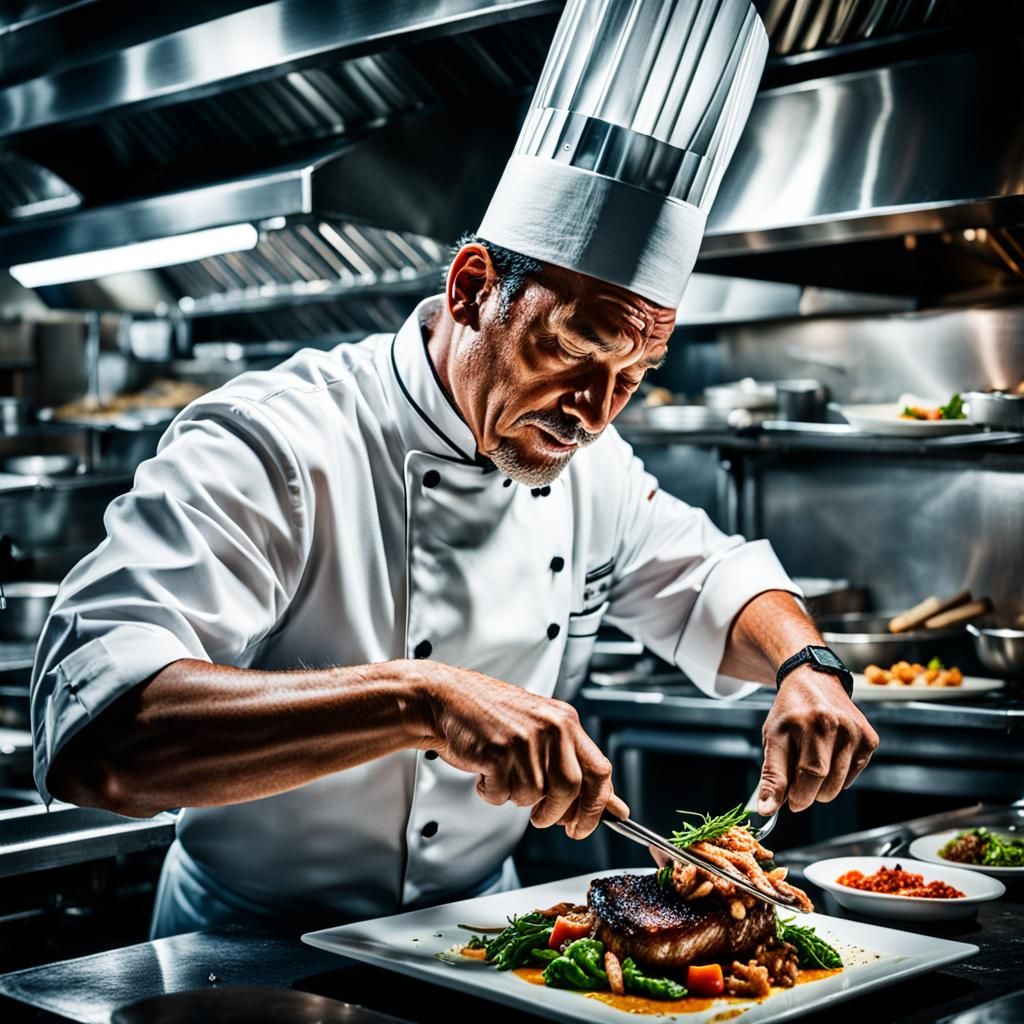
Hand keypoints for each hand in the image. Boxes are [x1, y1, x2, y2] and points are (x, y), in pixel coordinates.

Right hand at [416, 661, 628, 837]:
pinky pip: (502, 794)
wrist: (448, 700)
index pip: (601, 771)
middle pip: (571, 789)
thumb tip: (613, 805)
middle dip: (556, 814)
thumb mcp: (543, 734)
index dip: (597, 806)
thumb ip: (576, 767)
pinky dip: (491, 792)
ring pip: (534, 796)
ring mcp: (525, 739)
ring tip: (502, 775)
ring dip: (515, 797)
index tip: (585, 825)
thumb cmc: (493, 719)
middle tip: (542, 819)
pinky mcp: (497, 751)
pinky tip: (485, 772)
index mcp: (566, 722)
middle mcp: (551, 727)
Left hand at [758, 668, 878, 813]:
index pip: (806, 773)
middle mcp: (833, 724)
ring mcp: (854, 730)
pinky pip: (852, 776)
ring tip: (811, 764)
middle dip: (807, 793)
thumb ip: (771, 775)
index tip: (790, 803)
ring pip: (839, 784)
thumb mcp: (773, 738)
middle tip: (797, 781)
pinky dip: (838, 776)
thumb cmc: (790, 713)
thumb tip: (766, 810)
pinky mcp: (869, 738)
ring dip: (822, 787)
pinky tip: (829, 755)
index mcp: (805, 722)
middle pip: (823, 782)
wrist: (814, 682)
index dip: (797, 796)